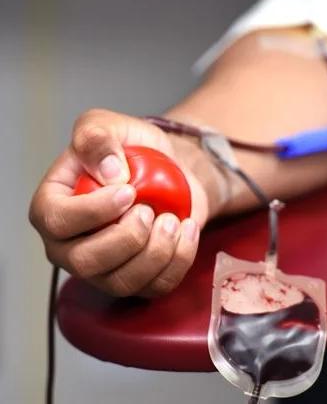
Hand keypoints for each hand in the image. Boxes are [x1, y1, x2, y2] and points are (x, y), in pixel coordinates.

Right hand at [29, 109, 214, 296]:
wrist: (168, 170)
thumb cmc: (133, 150)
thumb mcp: (109, 125)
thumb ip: (97, 138)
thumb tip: (109, 174)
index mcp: (53, 207)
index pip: (56, 221)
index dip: (93, 211)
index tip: (129, 191)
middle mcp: (71, 245)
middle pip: (86, 263)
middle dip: (126, 238)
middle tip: (150, 211)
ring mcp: (105, 268)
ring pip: (123, 281)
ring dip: (156, 252)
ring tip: (173, 220)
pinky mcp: (138, 278)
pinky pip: (156, 286)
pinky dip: (178, 260)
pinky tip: (187, 230)